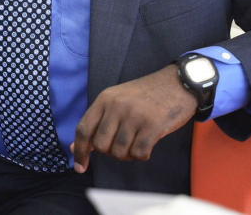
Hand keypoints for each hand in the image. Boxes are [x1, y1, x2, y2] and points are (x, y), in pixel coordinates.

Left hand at [71, 64, 196, 171]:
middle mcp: (117, 106)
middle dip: (110, 152)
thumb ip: (97, 123)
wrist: (177, 83)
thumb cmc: (145, 95)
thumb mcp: (116, 101)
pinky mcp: (153, 125)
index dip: (79, 151)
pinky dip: (142, 155)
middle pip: (101, 146)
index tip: (79, 167)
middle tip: (123, 145)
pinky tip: (148, 143)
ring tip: (137, 141)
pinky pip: (139, 153)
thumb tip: (74, 147)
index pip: (83, 129)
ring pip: (120, 152)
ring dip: (128, 154)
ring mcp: (135, 115)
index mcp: (104, 99)